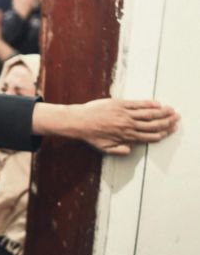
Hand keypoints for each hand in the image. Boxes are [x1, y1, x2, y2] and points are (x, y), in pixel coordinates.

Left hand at [34, 100, 179, 154]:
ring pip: (149, 114)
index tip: (170, 131)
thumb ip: (118, 150)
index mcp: (126, 136)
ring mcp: (125, 114)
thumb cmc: (90, 135)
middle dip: (167, 122)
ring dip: (162, 112)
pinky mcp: (120, 104)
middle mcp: (128, 125)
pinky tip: (157, 103)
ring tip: (171, 111)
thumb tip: (130, 149)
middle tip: (176, 119)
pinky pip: (138, 104)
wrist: (78, 121)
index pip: (149, 136)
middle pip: (153, 124)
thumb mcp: (104, 148)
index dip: (162, 133)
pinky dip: (149, 104)